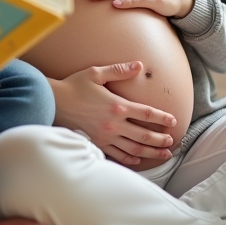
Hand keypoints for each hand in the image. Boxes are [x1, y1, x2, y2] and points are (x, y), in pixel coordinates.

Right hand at [50, 62, 175, 166]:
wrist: (53, 102)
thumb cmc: (73, 86)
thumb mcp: (96, 73)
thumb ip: (119, 70)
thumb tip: (139, 65)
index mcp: (117, 105)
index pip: (147, 113)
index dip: (162, 118)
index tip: (173, 121)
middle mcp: (114, 124)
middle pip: (145, 135)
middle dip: (161, 139)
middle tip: (172, 142)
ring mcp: (106, 136)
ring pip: (134, 148)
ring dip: (151, 152)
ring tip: (164, 154)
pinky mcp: (97, 143)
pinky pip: (118, 155)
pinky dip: (130, 159)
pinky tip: (138, 159)